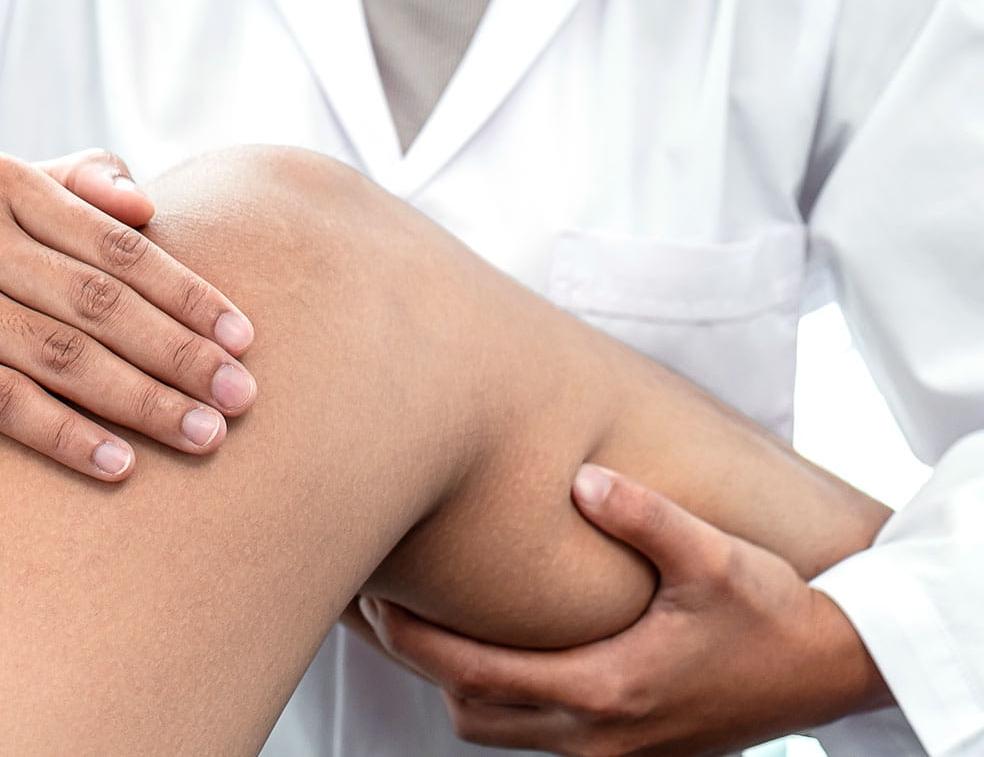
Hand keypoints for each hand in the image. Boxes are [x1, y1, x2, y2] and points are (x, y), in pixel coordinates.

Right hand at [0, 148, 256, 480]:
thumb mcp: (6, 198)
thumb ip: (81, 182)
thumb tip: (146, 204)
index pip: (116, 244)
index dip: (188, 293)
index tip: (244, 338)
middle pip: (96, 303)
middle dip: (179, 354)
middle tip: (243, 397)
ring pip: (59, 357)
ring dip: (142, 402)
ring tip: (205, 435)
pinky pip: (3, 405)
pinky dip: (68, 437)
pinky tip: (122, 466)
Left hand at [358, 464, 892, 756]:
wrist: (835, 668)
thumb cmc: (774, 612)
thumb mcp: (714, 558)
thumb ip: (646, 517)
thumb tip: (584, 479)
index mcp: (607, 686)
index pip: (475, 674)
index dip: (414, 641)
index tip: (373, 603)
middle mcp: (600, 734)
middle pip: (471, 711)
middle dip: (421, 664)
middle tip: (384, 609)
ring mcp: (615, 753)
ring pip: (500, 732)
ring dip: (461, 686)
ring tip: (429, 626)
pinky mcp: (630, 752)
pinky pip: (538, 738)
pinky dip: (504, 701)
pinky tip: (499, 650)